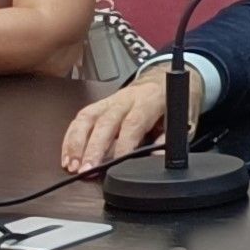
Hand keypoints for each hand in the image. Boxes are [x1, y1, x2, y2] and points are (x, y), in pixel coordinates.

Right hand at [61, 67, 201, 172]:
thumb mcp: (181, 120)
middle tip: (86, 170)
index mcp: (150, 99)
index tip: (115, 165)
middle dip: (93, 148)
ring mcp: (110, 100)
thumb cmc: (171, 102)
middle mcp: (126, 98)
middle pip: (106, 122)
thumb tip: (155, 159)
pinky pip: (81, 119)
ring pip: (87, 118)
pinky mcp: (99, 105)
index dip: (123, 145)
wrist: (164, 78)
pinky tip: (67, 157)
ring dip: (76, 143)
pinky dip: (71, 138)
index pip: (133, 123)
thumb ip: (168, 140)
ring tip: (71, 166)